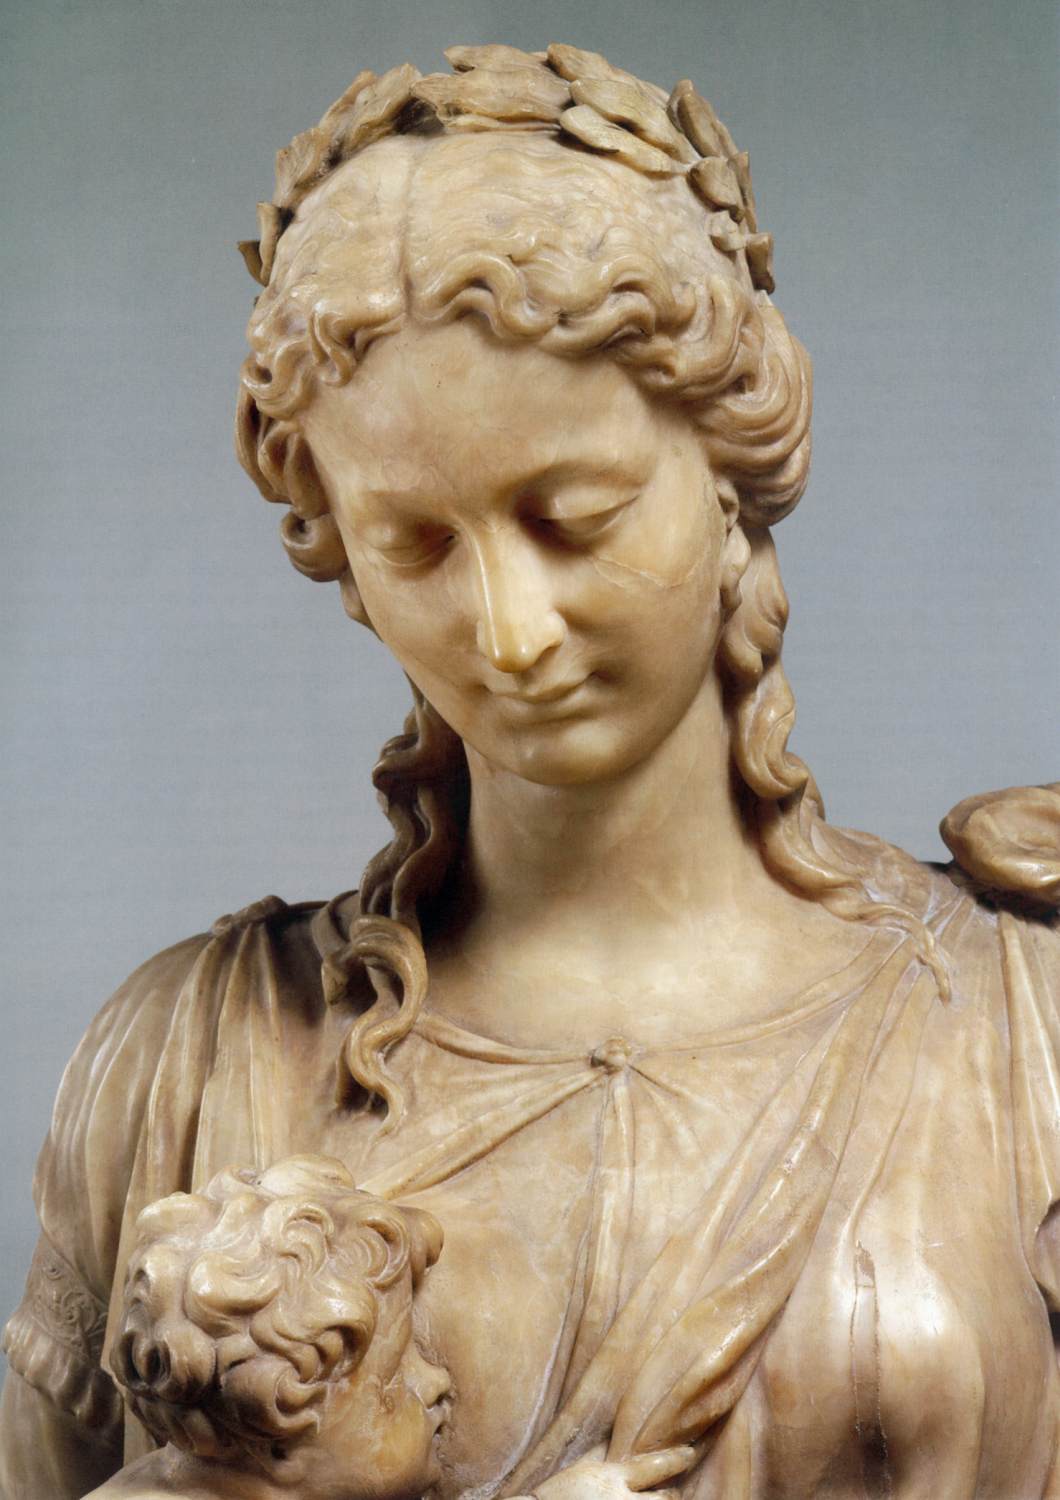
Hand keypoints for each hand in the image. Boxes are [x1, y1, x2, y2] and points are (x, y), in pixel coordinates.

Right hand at [530, 1443, 696, 1499]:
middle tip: (671, 1492)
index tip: (689, 1454)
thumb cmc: (559, 1496)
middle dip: (671, 1495)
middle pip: (667, 1498)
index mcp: (613, 1477)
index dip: (678, 1459)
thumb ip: (614, 1465)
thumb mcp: (586, 1470)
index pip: (658, 1465)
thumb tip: (636, 1456)